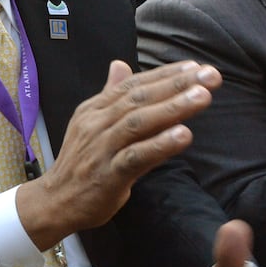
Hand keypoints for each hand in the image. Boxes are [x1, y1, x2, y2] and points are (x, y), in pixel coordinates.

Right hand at [16, 60, 220, 249]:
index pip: (133, 85)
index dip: (165, 74)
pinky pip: (135, 156)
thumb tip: (121, 65)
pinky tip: (184, 135)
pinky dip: (160, 145)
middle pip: (139, 99)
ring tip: (203, 97)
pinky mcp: (108, 174)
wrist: (56, 201)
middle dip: (176, 85)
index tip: (195, 66)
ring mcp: (101, 148)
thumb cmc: (82, 163)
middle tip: (209, 75)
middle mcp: (96, 123)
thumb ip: (110, 96)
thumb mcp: (91, 124)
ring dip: (172, 108)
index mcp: (95, 109)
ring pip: (139, 123)